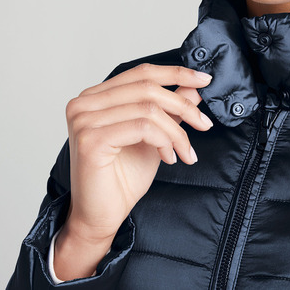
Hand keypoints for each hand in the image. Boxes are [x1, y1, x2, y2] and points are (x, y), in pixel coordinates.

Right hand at [54, 63, 212, 280]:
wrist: (100, 217)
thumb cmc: (122, 178)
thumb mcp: (154, 136)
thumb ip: (169, 109)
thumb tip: (194, 86)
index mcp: (95, 97)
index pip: (141, 73)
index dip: (175, 73)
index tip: (204, 80)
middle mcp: (84, 103)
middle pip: (147, 88)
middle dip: (183, 105)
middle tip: (204, 124)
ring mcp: (84, 120)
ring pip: (148, 109)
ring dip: (176, 131)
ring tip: (185, 151)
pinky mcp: (91, 139)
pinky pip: (142, 127)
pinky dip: (163, 141)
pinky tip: (168, 158)